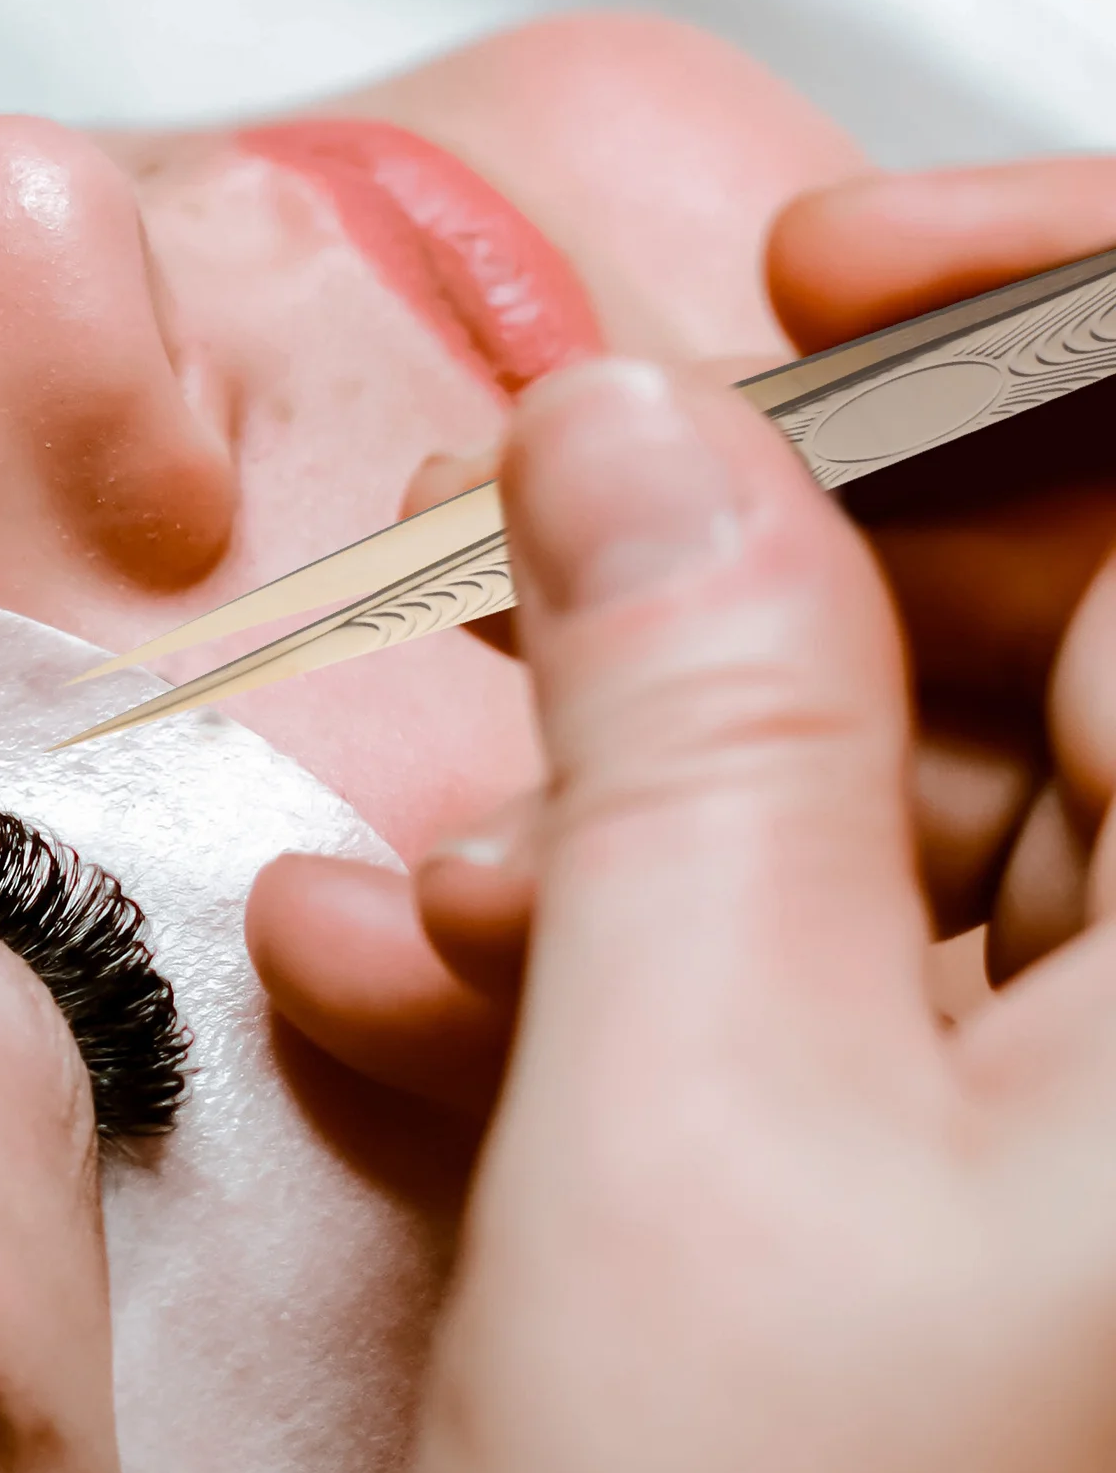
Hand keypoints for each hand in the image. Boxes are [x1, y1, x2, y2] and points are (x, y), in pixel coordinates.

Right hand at [401, 356, 1115, 1472]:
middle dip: (752, 580)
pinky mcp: (977, 1183)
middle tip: (519, 549)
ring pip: (894, 810)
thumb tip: (626, 430)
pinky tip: (424, 982)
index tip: (811, 289)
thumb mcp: (695, 1114)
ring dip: (627, 802)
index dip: (1034, 330)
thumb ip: (689, 718)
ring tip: (428, 871)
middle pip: (1033, 634)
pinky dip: (623, 950)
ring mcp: (1101, 1116)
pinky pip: (822, 969)